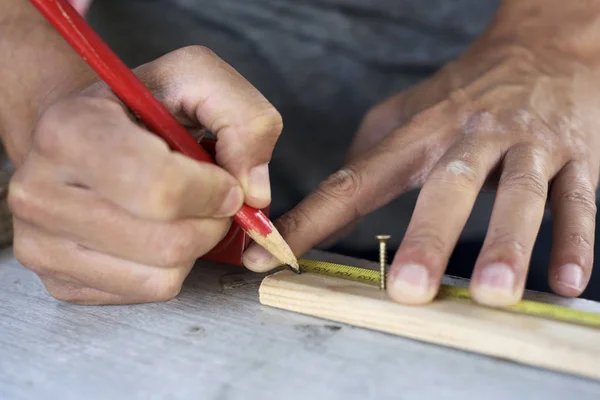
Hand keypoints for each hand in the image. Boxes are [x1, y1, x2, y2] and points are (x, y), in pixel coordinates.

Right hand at [9, 46, 282, 303]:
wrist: (84, 140)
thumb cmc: (141, 111)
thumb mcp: (196, 81)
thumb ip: (244, 117)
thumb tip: (254, 192)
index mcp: (70, 132)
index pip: (160, 189)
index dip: (212, 191)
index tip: (225, 181)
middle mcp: (41, 193)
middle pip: (168, 242)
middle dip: (211, 222)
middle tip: (211, 198)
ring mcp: (44, 245)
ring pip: (163, 275)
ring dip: (196, 245)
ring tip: (184, 212)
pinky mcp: (62, 282)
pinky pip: (148, 292)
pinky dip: (173, 267)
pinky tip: (160, 232)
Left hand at [243, 1, 599, 306]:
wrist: (546, 45)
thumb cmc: (467, 90)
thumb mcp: (410, 110)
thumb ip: (370, 152)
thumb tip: (332, 199)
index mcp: (419, 133)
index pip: (356, 181)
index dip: (311, 222)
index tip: (269, 260)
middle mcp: (470, 136)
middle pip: (447, 187)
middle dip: (427, 239)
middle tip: (407, 290)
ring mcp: (527, 144)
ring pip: (519, 194)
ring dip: (506, 243)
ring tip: (491, 293)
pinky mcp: (579, 154)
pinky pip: (580, 200)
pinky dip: (576, 241)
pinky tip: (564, 283)